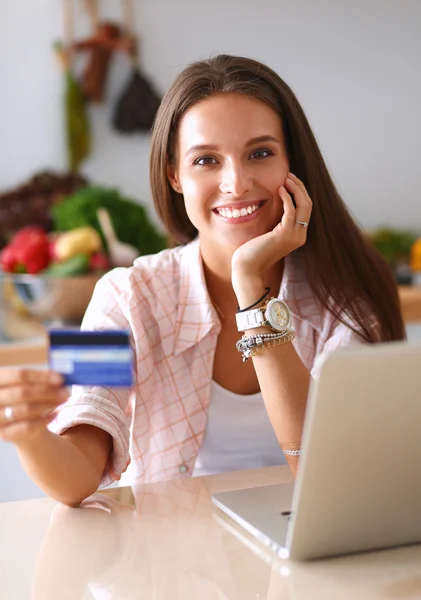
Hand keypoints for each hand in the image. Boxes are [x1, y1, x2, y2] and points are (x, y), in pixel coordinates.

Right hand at [0, 369, 66, 444]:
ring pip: (26, 409)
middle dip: (47, 392)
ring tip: (62, 401)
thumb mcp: (30, 385)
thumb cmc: (25, 398)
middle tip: (66, 392)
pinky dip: (44, 420)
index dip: (41, 376)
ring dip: (48, 404)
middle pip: (23, 393)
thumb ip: (42, 380)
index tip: (60, 379)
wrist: (19, 424)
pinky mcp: (4, 433)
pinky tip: (55, 414)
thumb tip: (60, 380)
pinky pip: (27, 426)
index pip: (19, 375)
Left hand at [231, 172, 311, 287]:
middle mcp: (300, 235)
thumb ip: (275, 220)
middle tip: (289, 174)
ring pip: (303, 205)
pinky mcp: (285, 235)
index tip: (290, 180)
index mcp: (298, 234)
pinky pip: (291, 211)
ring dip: (295, 189)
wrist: (247, 267)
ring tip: (286, 178)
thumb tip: (275, 202)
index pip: (306, 208)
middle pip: (308, 204)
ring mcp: (295, 236)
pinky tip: (280, 189)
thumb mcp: (268, 232)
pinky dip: (287, 198)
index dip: (300, 192)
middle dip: (300, 187)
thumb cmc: (253, 251)